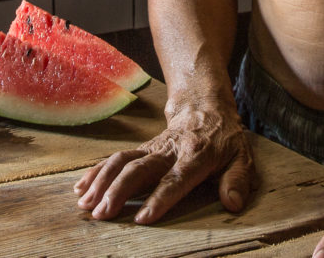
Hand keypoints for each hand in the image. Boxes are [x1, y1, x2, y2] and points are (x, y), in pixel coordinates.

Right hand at [74, 102, 256, 224]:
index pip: (176, 180)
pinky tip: (81, 188)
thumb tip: (234, 203)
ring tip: (85, 204)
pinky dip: (96, 172)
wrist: (205, 104)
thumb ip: (238, 180)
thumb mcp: (242, 156)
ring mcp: (152, 148)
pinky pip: (116, 158)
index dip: (159, 199)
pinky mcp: (141, 149)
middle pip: (139, 169)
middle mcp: (169, 150)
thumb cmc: (225, 137)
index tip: (143, 218)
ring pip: (122, 161)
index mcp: (196, 155)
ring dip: (102, 182)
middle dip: (118, 192)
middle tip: (102, 214)